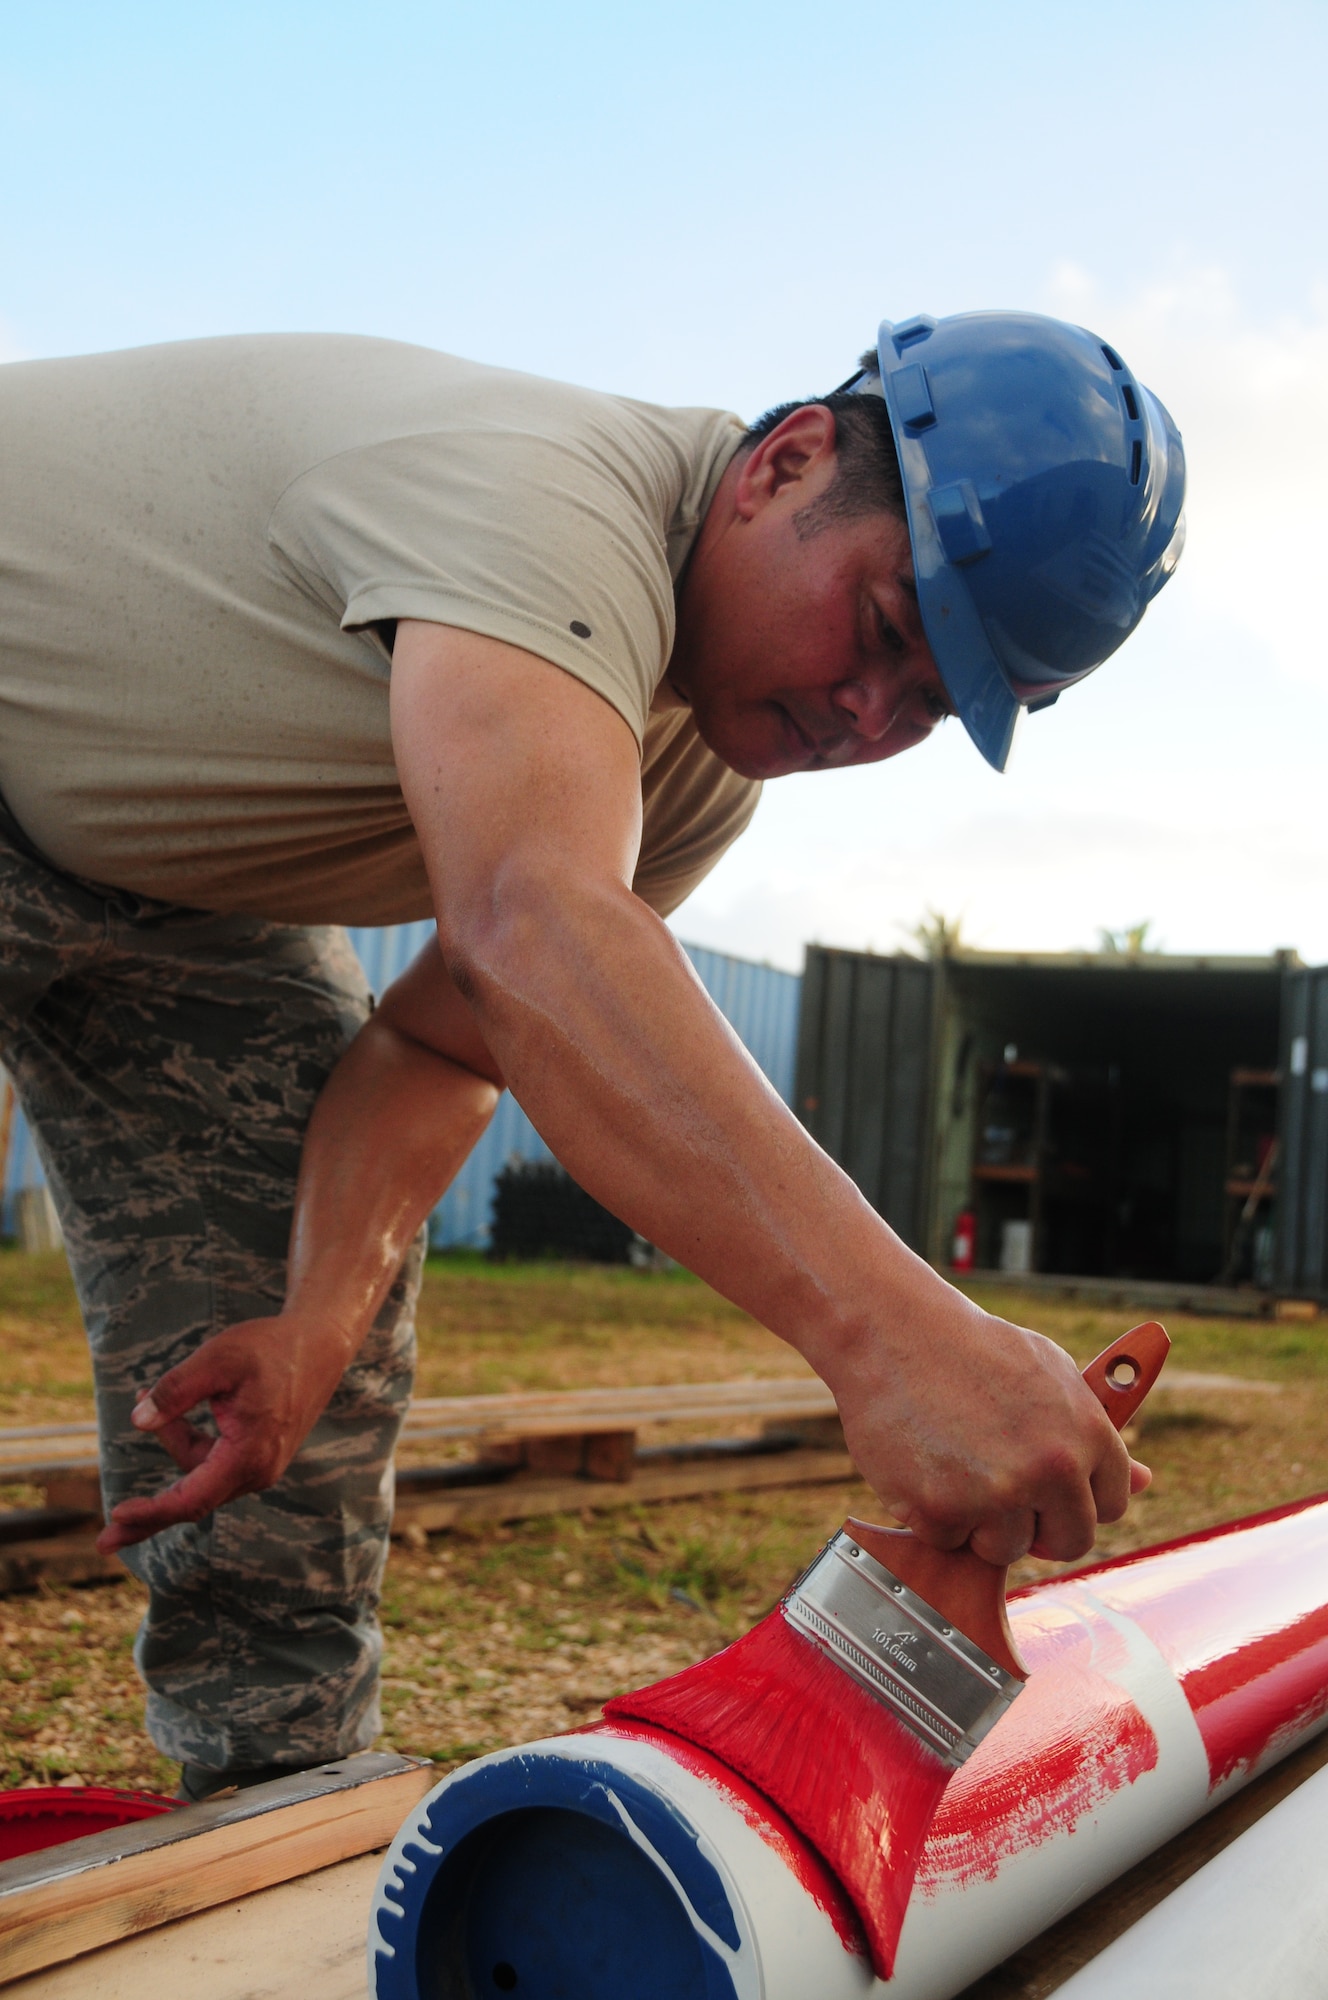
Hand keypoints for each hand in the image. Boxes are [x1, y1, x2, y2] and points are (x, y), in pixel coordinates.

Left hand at [96, 1314, 354, 1553]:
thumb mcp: (218, 1358)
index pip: (192, 1499)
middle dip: (150, 1510)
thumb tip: (138, 1421)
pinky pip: (214, 1462)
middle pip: (192, 1496)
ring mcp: (263, 1466)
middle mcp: (259, 1470)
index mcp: (249, 1454)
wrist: (320, 1343)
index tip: (116, 1520)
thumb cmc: (270, 1348)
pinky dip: (187, 1441)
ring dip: (170, 1441)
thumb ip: (176, 1390)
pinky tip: (171, 1413)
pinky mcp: (261, 1455)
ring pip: (200, 1471)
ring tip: (144, 1390)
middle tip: (103, 1542)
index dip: (152, 1513)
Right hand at [827, 1300, 1150, 1567]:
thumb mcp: (1050, 1373)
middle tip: (1002, 1494)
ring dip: (982, 1524)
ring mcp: (996, 1494)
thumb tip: (1145, 1482)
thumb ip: (1094, 1432)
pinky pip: (950, 1543)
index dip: (1079, 1500)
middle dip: (1039, 1528)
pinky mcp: (942, 1511)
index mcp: (1087, 1433)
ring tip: (957, 1466)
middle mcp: (1050, 1469)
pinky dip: (934, 1516)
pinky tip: (924, 1466)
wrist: (892, 1331)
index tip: (1054, 1493)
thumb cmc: (972, 1348)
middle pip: (1069, 1543)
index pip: (1112, 1505)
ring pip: (1007, 1549)